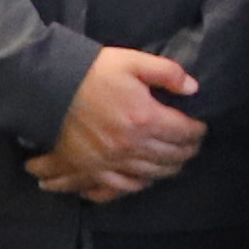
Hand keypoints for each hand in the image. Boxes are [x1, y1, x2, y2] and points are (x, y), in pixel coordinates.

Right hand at [26, 46, 204, 202]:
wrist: (48, 86)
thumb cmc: (92, 71)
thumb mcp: (133, 61)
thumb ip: (167, 73)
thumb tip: (192, 89)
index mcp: (145, 118)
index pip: (185, 133)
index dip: (198, 131)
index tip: (200, 128)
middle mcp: (132, 145)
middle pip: (172, 158)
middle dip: (187, 152)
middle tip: (191, 145)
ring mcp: (111, 161)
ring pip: (151, 175)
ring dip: (167, 170)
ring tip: (173, 162)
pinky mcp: (92, 169)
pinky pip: (120, 187)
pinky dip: (136, 185)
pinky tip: (142, 180)